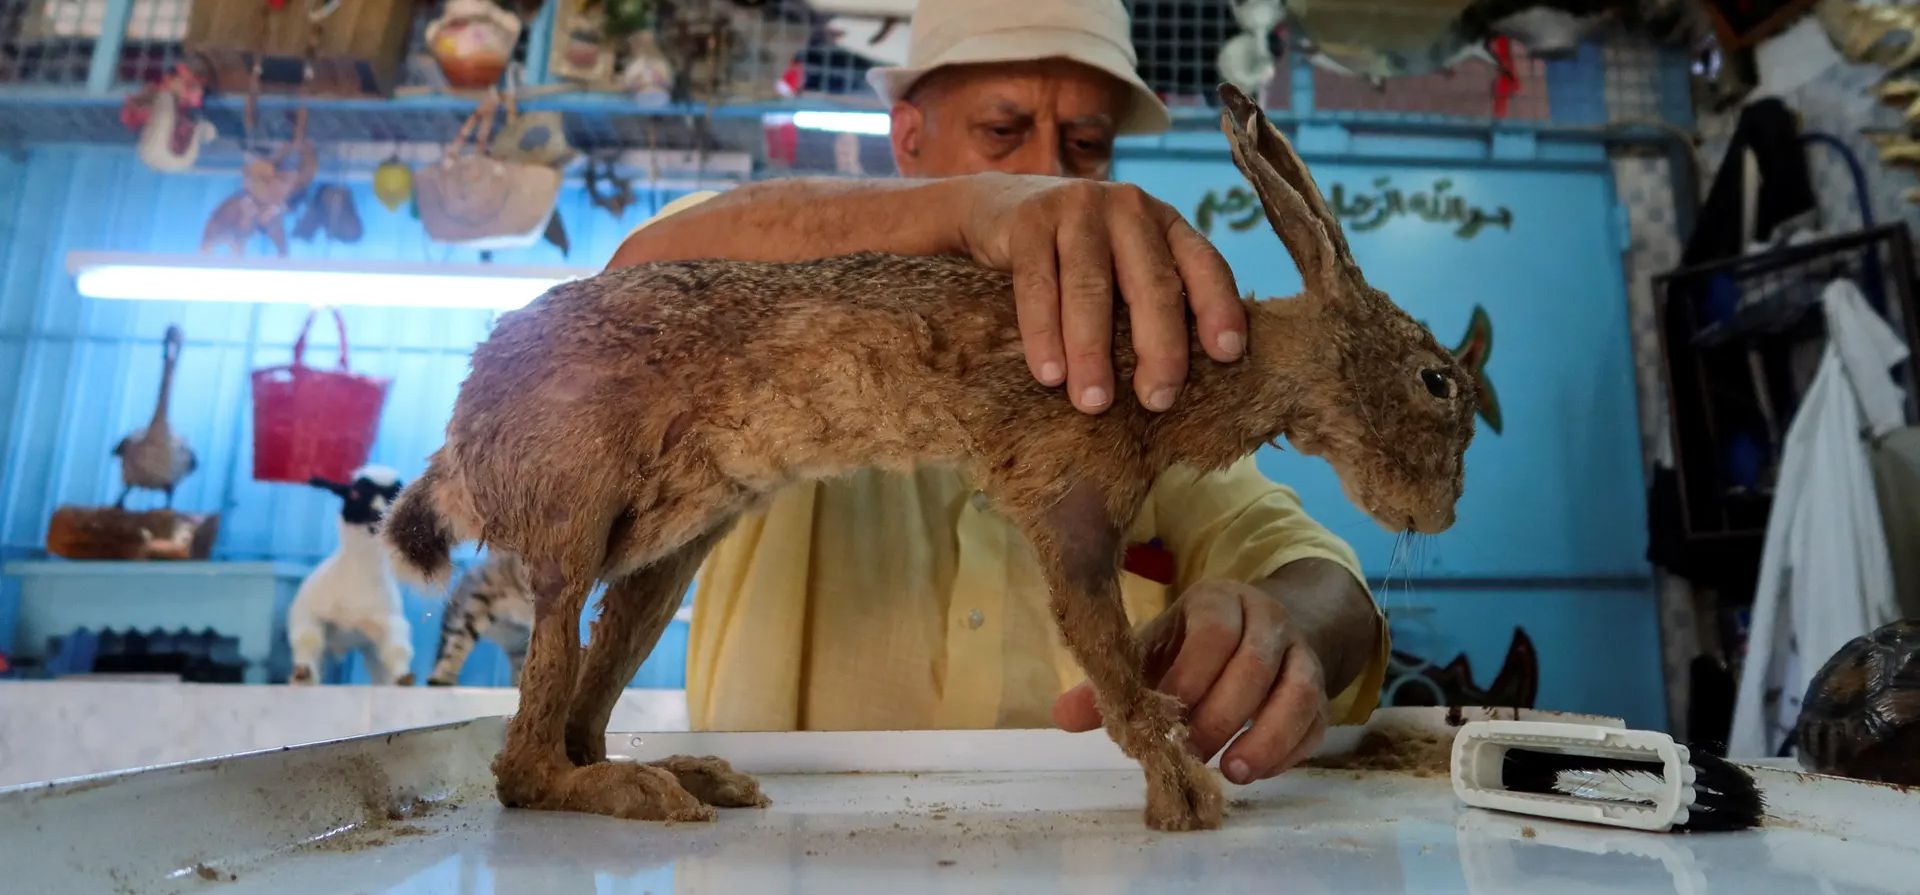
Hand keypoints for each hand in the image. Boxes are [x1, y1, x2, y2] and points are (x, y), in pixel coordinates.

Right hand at [954, 173, 1245, 414]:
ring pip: (1091, 287)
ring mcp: (1078, 208)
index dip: (1218, 307)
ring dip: (1093, 351)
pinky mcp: (1029, 221)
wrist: (995, 207)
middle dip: (1158, 345)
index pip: (1204, 264)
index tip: (1228, 354)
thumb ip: (1150, 298)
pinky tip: (1048, 374)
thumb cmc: (1074, 255)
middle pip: (1152, 282)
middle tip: (1156, 400)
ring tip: (1093, 402)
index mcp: (1164, 223)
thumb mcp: (1122, 262)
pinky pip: (1038, 285)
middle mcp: (1129, 209)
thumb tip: (1178, 381)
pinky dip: (1042, 334)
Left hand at [1052, 579, 1328, 783]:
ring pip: (1298, 693)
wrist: (1264, 632)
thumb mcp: (1153, 650)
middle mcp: (1267, 620)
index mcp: (1219, 600)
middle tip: (1190, 752)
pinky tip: (1254, 773)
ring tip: (1230, 772)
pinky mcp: (1321, 695)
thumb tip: (1062, 716)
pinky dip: (1287, 752)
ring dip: (1264, 738)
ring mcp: (1301, 655)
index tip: (1167, 714)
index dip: (1191, 675)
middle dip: (1220, 715)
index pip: (1214, 629)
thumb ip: (1112, 682)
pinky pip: (1315, 723)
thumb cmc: (1193, 647)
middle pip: (1255, 664)